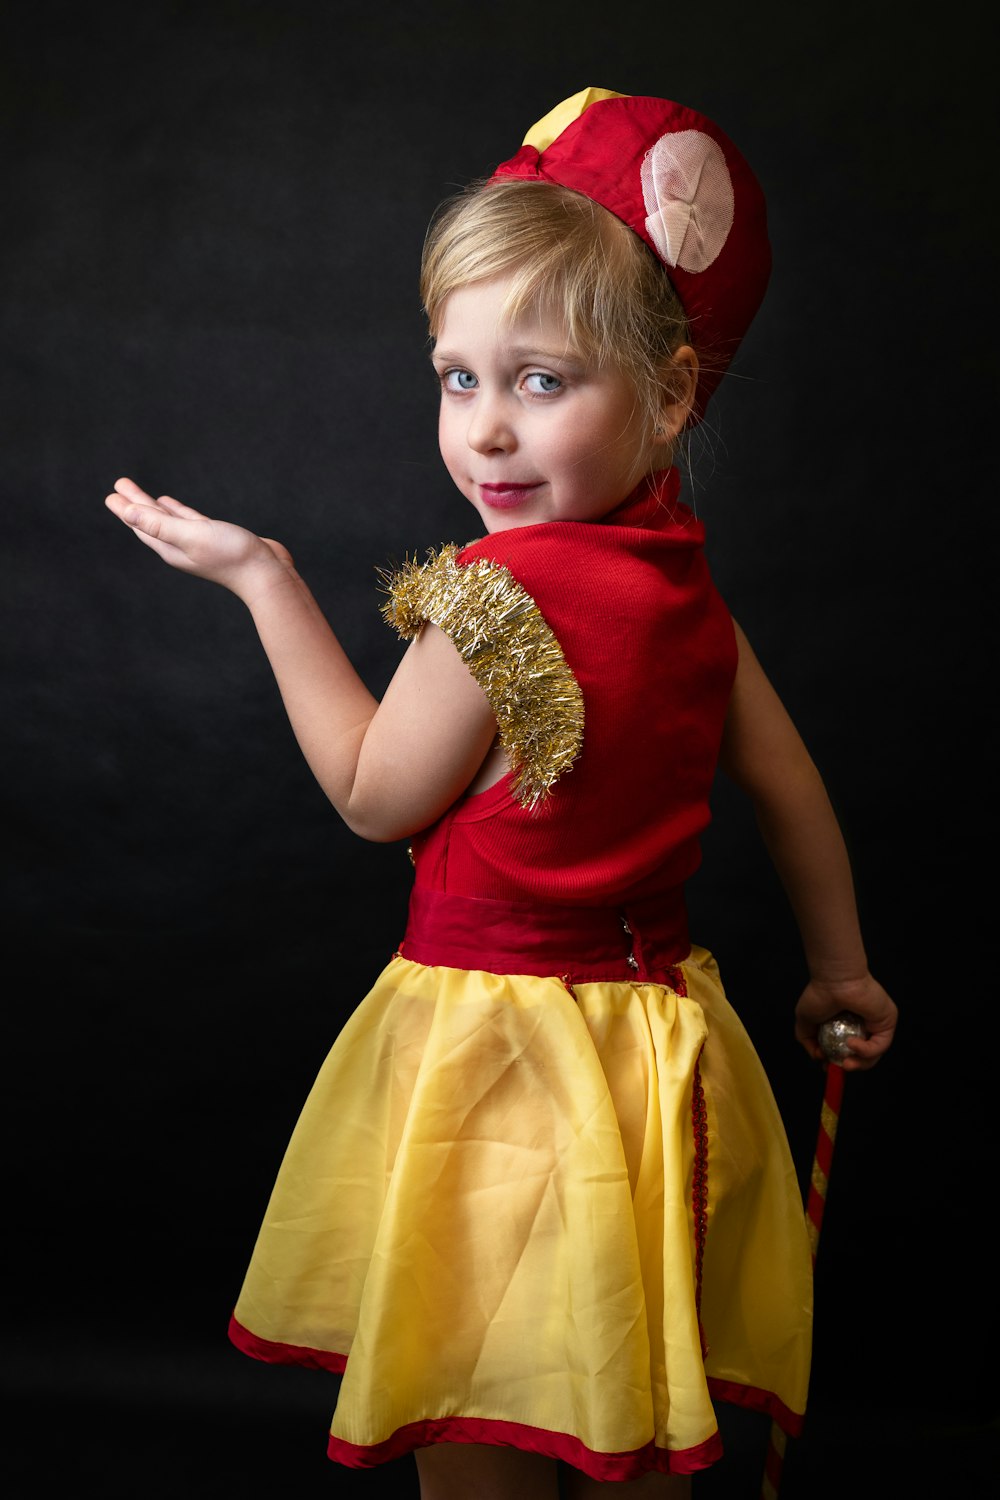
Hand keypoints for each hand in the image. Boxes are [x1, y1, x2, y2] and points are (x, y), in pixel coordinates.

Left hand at [104, 477, 293, 602]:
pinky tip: (171, 503)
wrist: (267, 575)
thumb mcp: (191, 535)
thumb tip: (127, 513)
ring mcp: (198, 543)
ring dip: (154, 506)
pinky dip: (177, 511)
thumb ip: (159, 524)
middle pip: (151, 521)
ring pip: (168, 520)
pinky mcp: (216, 537)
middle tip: (120, 483)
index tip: (111, 493)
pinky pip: (188, 521)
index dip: (126, 509)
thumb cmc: (232, 556)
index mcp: (171, 548)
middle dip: (135, 502)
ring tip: (140, 493)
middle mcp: (181, 546)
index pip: (142, 525)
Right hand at [795, 973, 897, 1070]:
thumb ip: (808, 1042)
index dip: (839, 1063)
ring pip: (874, 1054)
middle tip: (839, 1067)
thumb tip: (819, 1058)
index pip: (849, 1052)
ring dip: (859, 1063)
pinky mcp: (887, 1023)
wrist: (834, 980)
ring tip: (845, 1061)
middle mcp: (863, 1026)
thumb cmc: (819, 995)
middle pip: (863, 1057)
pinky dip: (865, 1050)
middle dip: (851, 1066)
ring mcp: (877, 1025)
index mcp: (847, 1026)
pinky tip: (851, 1043)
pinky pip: (880, 1045)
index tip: (828, 1067)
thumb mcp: (805, 1022)